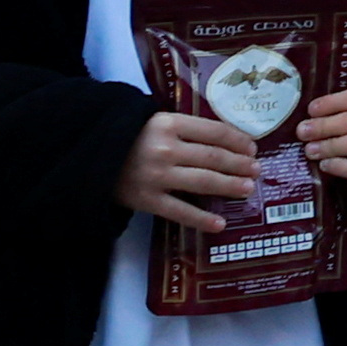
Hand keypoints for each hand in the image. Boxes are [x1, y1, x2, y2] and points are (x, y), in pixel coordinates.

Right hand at [117, 108, 253, 227]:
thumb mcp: (156, 121)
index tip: (253, 148)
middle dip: (240, 165)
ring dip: (230, 186)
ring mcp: (157, 176)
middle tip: (258, 171)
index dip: (238, 140)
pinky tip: (220, 224)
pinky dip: (202, 219)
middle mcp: (167, 148)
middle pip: (214, 157)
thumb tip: (227, 140)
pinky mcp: (147, 199)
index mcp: (170, 123)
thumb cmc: (129, 137)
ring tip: (248, 190)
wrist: (89, 155)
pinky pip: (180, 211)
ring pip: (203, 182)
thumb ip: (186, 128)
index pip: (214, 131)